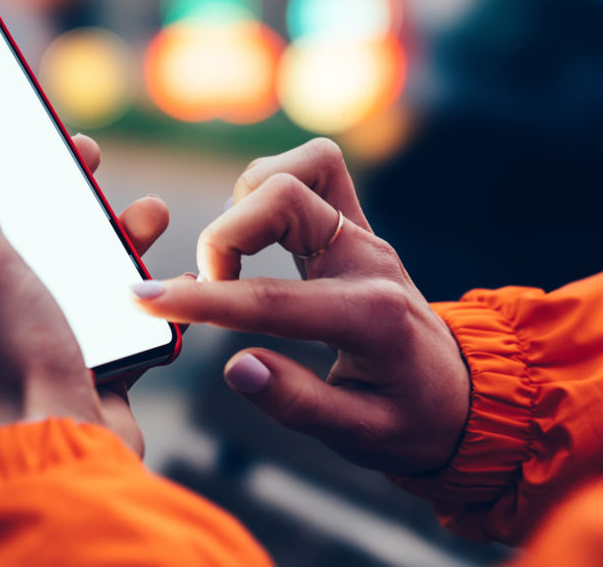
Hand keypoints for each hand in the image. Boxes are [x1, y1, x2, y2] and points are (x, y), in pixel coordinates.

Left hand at [0, 111, 169, 452]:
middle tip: (94, 163)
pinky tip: (167, 278)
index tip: (39, 136)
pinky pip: (119, 311)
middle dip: (73, 198)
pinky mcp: (90, 359)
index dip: (6, 168)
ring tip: (152, 215)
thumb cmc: (13, 360)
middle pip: (38, 235)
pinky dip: (143, 291)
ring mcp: (46, 336)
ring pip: (86, 270)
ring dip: (118, 238)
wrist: (65, 449)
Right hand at [131, 138, 469, 474]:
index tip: (143, 300)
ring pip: (298, 168)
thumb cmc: (409, 420)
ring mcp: (364, 234)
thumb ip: (297, 403)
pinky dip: (272, 182)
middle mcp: (368, 260)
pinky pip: (317, 167)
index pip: (272, 299)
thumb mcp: (360, 436)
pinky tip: (255, 228)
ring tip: (232, 259)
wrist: (458, 392)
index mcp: (370, 316)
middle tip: (210, 288)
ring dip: (246, 202)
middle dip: (225, 236)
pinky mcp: (356, 224)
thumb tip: (235, 367)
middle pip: (283, 196)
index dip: (201, 300)